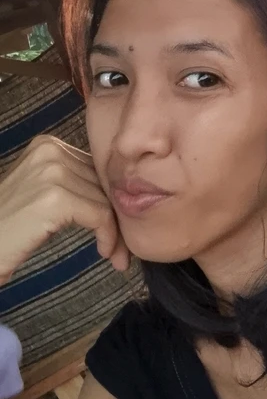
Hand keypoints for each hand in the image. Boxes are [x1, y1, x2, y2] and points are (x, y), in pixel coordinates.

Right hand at [0, 136, 129, 285]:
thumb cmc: (11, 225)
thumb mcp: (43, 190)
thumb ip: (74, 181)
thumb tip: (121, 192)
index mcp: (48, 144)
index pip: (96, 169)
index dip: (111, 198)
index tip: (120, 224)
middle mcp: (50, 151)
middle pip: (103, 183)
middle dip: (116, 216)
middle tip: (123, 247)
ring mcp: (52, 173)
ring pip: (106, 200)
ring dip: (115, 231)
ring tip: (115, 254)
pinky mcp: (56, 198)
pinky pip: (100, 216)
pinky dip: (108, 236)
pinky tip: (103, 251)